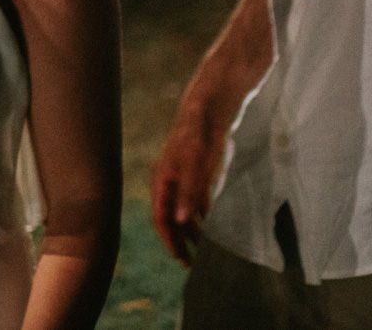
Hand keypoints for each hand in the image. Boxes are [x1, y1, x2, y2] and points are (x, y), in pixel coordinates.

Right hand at [150, 98, 227, 265]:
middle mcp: (168, 181)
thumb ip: (188, 192)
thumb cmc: (199, 134)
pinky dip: (199, 214)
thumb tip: (180, 221)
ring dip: (190, 229)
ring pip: (181, 209)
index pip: (161, 218)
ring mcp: (180, 176)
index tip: (182, 260)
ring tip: (203, 247)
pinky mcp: (194, 171)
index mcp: (162, 180)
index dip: (170, 240)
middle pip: (169, 217)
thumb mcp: (195, 164)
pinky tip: (209, 222)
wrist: (208, 107)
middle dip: (178, 240)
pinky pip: (192, 200)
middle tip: (192, 263)